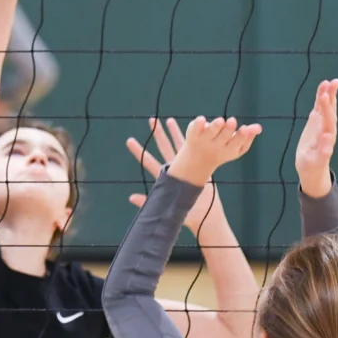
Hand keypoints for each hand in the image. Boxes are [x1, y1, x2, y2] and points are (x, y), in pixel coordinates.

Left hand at [127, 118, 227, 235]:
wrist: (208, 217)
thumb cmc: (189, 216)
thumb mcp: (169, 210)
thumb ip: (148, 202)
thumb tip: (130, 197)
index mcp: (165, 178)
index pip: (148, 162)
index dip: (139, 152)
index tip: (129, 140)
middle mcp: (175, 170)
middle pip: (163, 147)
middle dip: (157, 134)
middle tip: (151, 120)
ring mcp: (187, 167)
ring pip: (178, 146)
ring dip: (173, 133)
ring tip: (169, 120)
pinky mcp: (199, 168)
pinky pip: (194, 151)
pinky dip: (192, 140)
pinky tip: (193, 129)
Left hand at [166, 116, 261, 187]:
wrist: (197, 162)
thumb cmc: (222, 150)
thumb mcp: (236, 147)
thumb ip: (248, 137)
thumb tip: (259, 127)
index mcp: (230, 150)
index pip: (237, 144)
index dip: (242, 136)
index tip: (245, 128)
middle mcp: (216, 146)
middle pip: (223, 138)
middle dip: (228, 130)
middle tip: (232, 121)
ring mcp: (204, 141)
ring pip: (210, 133)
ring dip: (215, 127)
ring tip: (220, 120)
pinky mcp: (193, 135)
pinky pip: (194, 129)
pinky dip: (198, 124)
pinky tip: (201, 119)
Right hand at [295, 78, 337, 198]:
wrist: (312, 169)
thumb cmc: (313, 166)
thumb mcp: (316, 161)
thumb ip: (323, 150)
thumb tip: (328, 137)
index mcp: (327, 136)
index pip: (328, 120)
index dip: (327, 108)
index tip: (325, 96)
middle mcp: (327, 128)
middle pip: (331, 110)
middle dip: (331, 97)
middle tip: (332, 82)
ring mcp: (322, 125)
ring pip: (326, 107)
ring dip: (328, 94)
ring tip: (330, 81)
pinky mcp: (316, 124)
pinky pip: (319, 109)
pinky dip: (320, 99)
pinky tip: (322, 89)